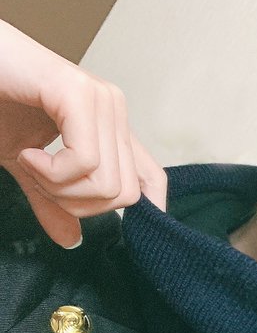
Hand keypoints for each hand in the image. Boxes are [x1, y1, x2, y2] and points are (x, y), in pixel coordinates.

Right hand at [0, 18, 166, 247]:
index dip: (148, 209)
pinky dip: (51, 172)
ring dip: (58, 187)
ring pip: (106, 184)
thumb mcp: (30, 167)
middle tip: (40, 178)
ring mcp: (100, 98)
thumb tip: (72, 240)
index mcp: (109, 123)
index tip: (125, 231)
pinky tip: (29, 154)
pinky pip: (85, 162)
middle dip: (76, 203)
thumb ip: (53, 200)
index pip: (151, 178)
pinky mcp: (78, 93)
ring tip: (31, 162)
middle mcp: (113, 107)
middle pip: (124, 195)